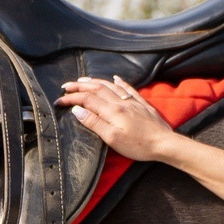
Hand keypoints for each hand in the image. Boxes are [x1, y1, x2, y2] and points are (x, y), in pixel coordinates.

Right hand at [59, 76, 179, 160]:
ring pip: (110, 86)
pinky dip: (119, 82)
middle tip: (66, 86)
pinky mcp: (142, 104)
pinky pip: (128, 88)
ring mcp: (132, 101)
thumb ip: (94, 122)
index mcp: (112, 110)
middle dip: (79, 86)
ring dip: (95, 81)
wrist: (164, 143)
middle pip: (97, 88)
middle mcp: (121, 102)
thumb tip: (77, 110)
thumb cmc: (138, 145)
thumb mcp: (112, 138)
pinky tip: (115, 78)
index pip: (87, 99)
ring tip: (83, 80)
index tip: (59, 101)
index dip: (71, 98)